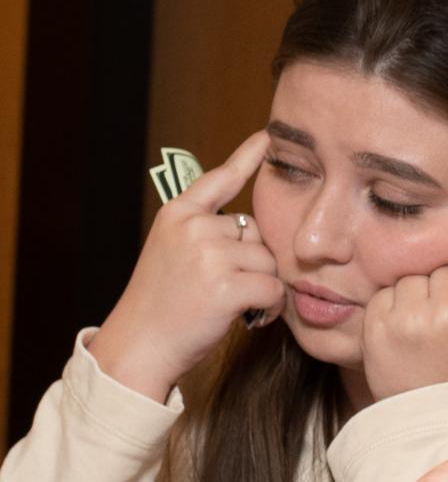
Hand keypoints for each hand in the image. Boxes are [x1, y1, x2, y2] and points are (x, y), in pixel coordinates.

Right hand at [91, 132, 282, 401]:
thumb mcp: (170, 252)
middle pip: (256, 232)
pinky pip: (273, 288)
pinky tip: (249, 317)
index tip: (267, 136)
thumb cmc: (161, 305)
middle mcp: (193, 228)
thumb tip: (249, 226)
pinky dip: (270, 307)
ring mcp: (209, 256)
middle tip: (226, 288)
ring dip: (263, 286)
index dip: (246, 158)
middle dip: (253, 260)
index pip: (218, 179)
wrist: (139, 346)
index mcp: (177, 215)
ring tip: (233, 305)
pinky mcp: (226, 286)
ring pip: (268, 262)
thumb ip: (202, 232)